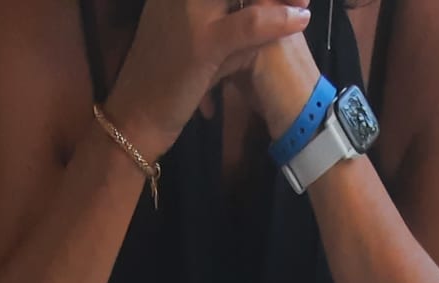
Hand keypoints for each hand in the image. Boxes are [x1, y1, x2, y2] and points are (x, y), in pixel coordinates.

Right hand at [103, 0, 311, 158]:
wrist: (134, 116)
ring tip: (304, 0)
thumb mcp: (194, 37)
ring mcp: (190, 12)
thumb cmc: (165, 77)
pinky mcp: (202, 43)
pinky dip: (277, 20)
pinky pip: (248, 24)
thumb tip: (268, 5)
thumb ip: (227, 18)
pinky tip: (300, 19)